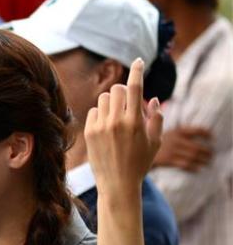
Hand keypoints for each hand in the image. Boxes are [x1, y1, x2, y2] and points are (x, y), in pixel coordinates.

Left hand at [85, 58, 162, 199]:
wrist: (117, 184)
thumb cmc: (140, 163)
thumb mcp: (155, 141)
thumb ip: (155, 118)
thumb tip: (152, 99)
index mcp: (135, 122)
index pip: (135, 88)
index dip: (137, 71)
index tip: (139, 60)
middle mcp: (116, 121)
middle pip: (117, 89)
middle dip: (123, 92)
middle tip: (127, 103)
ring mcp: (100, 126)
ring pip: (104, 98)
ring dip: (112, 102)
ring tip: (116, 117)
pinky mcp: (89, 132)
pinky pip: (93, 111)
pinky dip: (101, 114)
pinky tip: (105, 127)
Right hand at [152, 125, 212, 171]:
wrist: (135, 152)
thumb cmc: (150, 142)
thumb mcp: (161, 131)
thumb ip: (176, 133)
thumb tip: (192, 134)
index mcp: (176, 131)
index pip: (197, 130)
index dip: (206, 134)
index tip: (211, 138)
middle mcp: (175, 140)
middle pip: (197, 147)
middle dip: (207, 152)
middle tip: (211, 155)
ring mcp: (171, 150)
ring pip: (193, 156)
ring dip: (202, 160)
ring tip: (207, 162)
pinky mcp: (167, 160)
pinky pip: (185, 164)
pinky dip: (193, 167)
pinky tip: (197, 169)